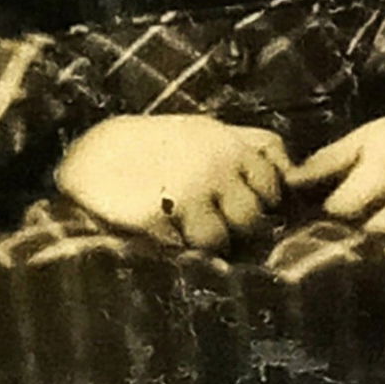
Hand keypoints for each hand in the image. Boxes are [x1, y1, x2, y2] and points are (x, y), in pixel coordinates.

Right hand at [55, 115, 290, 251]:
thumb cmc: (154, 145)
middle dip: (238, 229)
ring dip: (208, 246)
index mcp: (227, 144)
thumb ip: (247, 144)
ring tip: (184, 237)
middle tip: (211, 227)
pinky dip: (179, 253)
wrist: (92, 154)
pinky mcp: (158, 218)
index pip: (273, 183)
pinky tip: (164, 242)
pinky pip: (186, 251)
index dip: (262, 200)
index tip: (237, 206)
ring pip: (222, 239)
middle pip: (253, 217)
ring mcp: (187, 192)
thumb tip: (292, 169)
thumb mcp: (203, 130)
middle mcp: (214, 166)